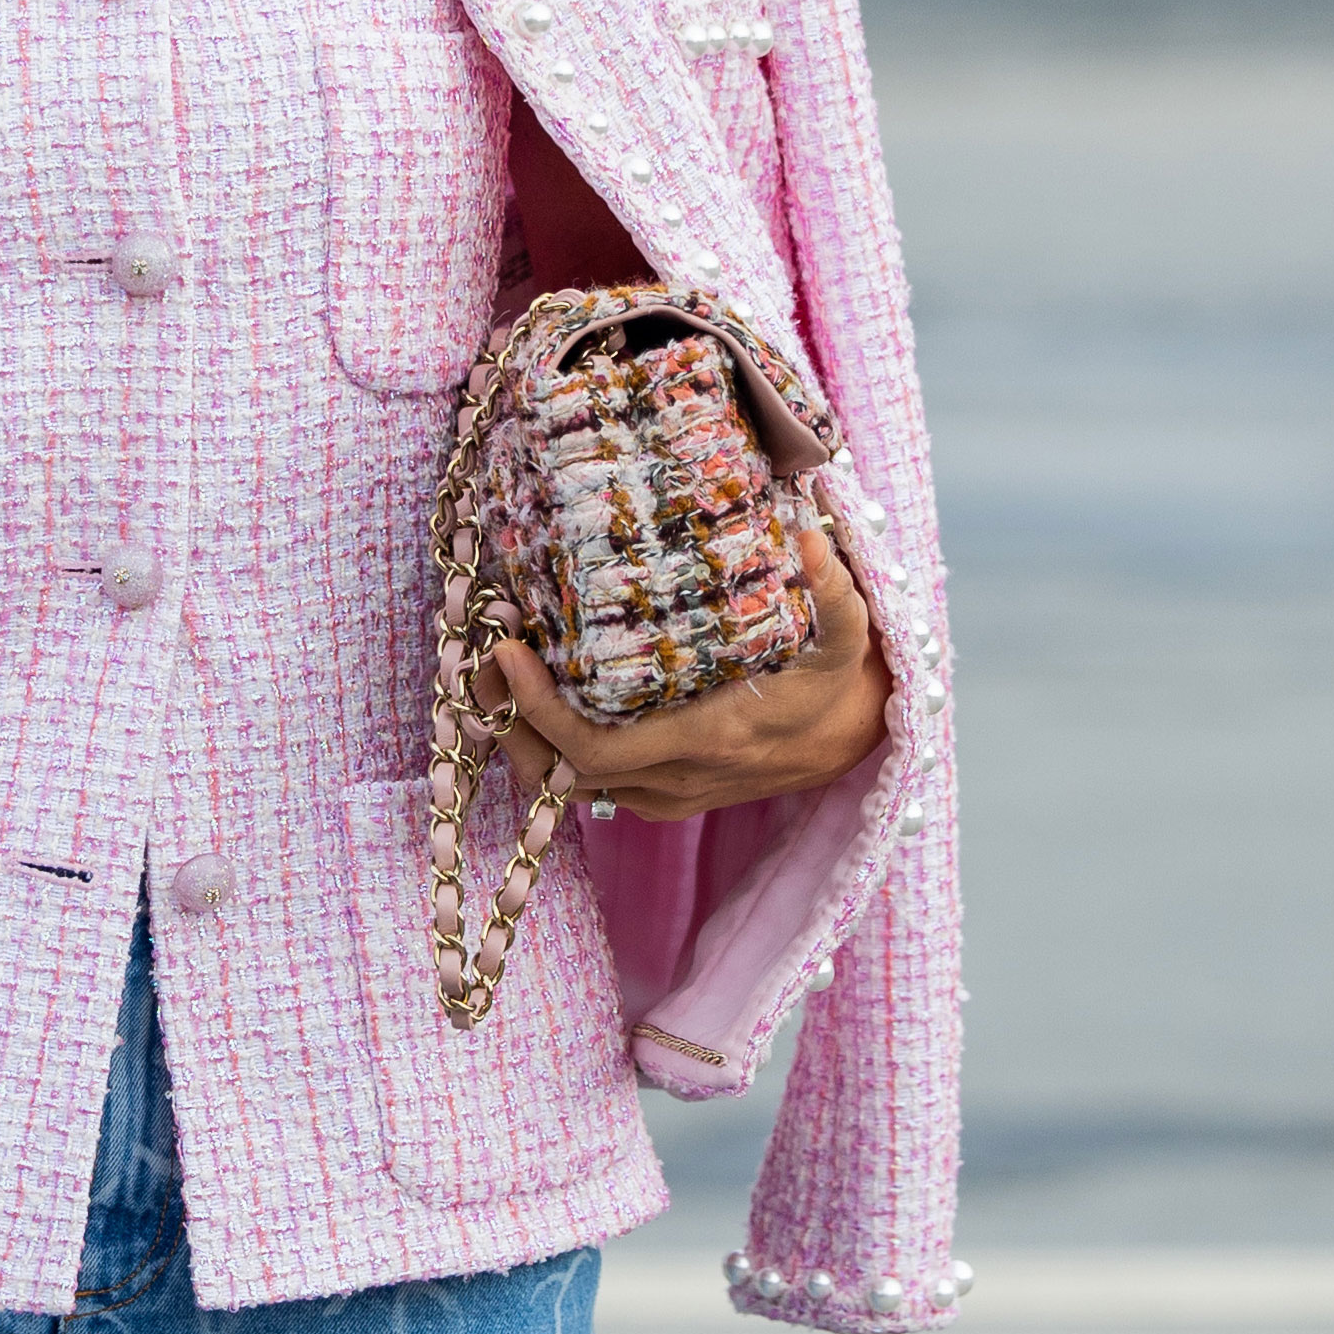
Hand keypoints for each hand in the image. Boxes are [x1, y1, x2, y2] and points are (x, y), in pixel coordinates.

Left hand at [490, 511, 887, 823]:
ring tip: (490, 676)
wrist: (852, 743)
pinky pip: (588, 786)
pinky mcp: (661, 798)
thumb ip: (834, 589)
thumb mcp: (847, 635)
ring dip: (519, 738)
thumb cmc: (836, 683)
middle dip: (508, 720)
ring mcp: (665, 795)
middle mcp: (676, 777)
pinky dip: (549, 751)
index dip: (539, 708)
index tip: (508, 651)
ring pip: (567, 786)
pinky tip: (531, 700)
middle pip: (562, 772)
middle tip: (480, 657)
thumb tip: (811, 536)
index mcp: (707, 738)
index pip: (596, 747)